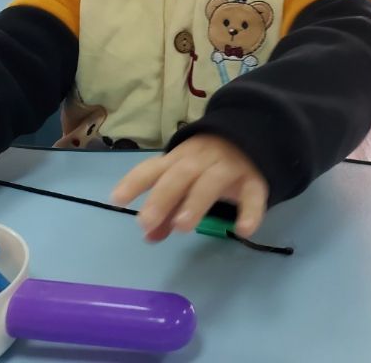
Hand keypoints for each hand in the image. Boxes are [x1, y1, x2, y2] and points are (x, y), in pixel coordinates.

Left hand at [111, 135, 267, 241]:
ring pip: (210, 182)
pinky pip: (253, 195)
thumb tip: (148, 236)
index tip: (116, 200)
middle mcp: (201, 160)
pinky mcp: (254, 180)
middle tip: (146, 222)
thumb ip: (168, 209)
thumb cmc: (209, 162)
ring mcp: (228, 168)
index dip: (135, 182)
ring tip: (182, 227)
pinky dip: (250, 211)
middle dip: (162, 197)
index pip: (154, 168)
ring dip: (195, 202)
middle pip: (179, 175)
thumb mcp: (186, 180)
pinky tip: (243, 230)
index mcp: (179, 159)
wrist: (253, 133)